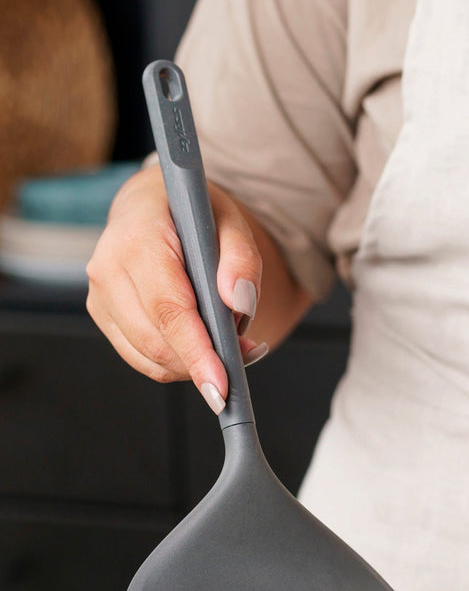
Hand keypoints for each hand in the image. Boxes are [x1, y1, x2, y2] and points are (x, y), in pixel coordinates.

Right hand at [86, 166, 268, 413]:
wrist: (155, 206)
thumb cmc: (195, 216)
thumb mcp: (231, 222)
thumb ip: (242, 259)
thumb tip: (239, 301)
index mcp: (139, 238)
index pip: (168, 309)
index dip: (196, 351)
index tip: (221, 384)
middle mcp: (108, 268)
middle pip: (156, 340)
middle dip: (203, 362)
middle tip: (246, 354)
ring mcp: (100, 295)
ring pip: (149, 357)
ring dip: (194, 365)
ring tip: (232, 346)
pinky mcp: (104, 315)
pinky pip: (142, 358)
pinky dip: (178, 364)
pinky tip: (205, 348)